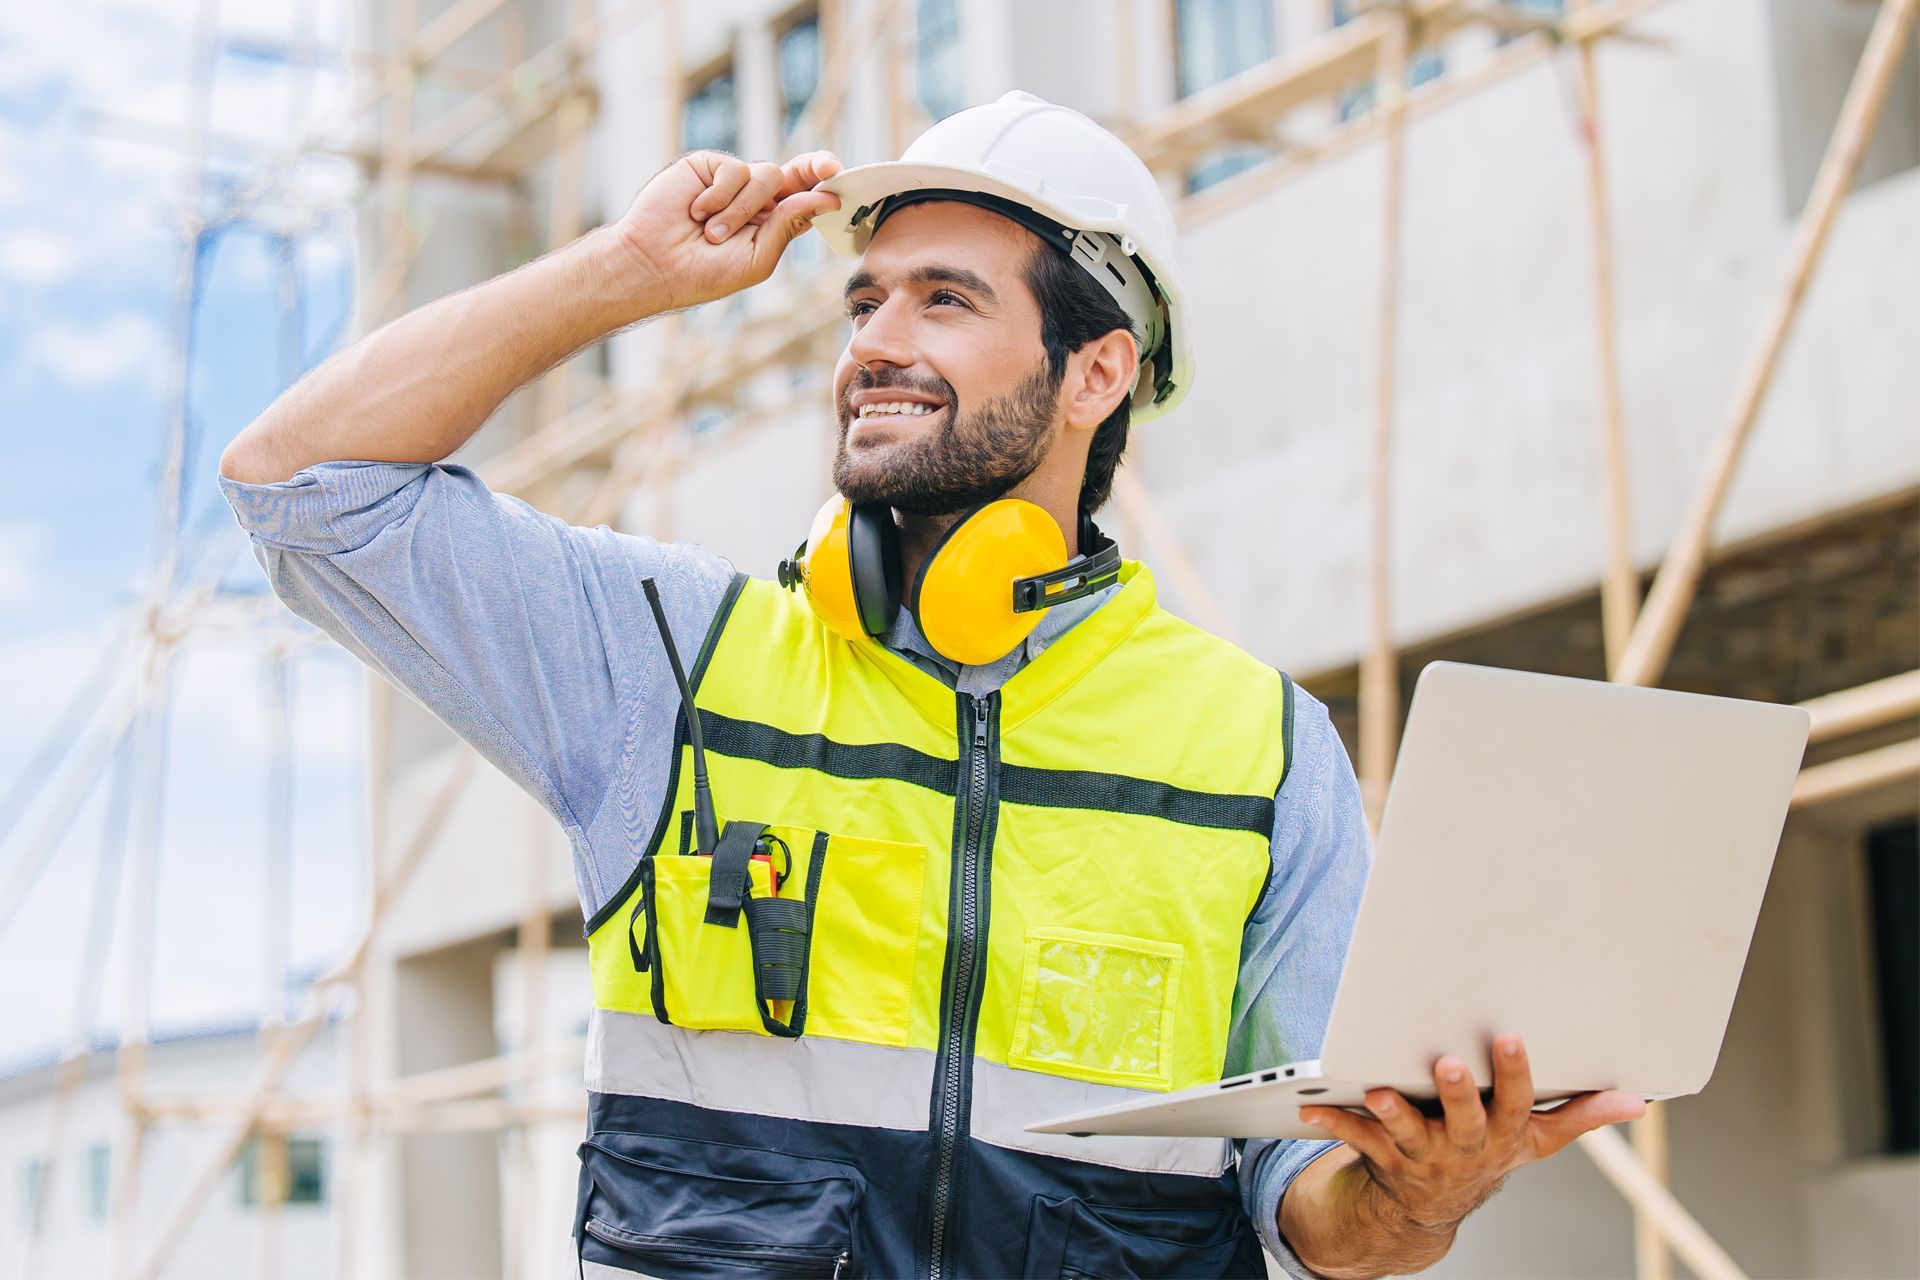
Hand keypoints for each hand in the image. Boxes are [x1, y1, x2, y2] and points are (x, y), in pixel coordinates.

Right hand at [607, 150, 842, 311]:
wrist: (654, 264)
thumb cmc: (704, 273)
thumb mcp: (758, 257)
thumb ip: (788, 225)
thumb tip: (825, 197)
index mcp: (771, 223)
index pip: (805, 198)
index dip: (824, 186)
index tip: (839, 179)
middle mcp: (755, 199)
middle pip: (796, 172)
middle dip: (814, 167)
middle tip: (827, 169)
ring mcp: (732, 181)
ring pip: (766, 176)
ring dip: (742, 209)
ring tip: (713, 233)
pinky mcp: (708, 166)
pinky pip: (734, 169)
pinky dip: (720, 196)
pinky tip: (698, 213)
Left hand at [1299, 1035, 1645, 1231]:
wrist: (1431, 1205)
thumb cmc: (1488, 1152)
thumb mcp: (1537, 1140)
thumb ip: (1580, 1116)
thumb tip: (1637, 1100)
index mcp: (1504, 1134)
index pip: (1518, 1102)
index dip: (1517, 1074)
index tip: (1513, 1038)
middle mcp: (1464, 1145)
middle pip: (1464, 1119)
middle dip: (1458, 1094)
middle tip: (1449, 1064)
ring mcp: (1422, 1154)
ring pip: (1407, 1132)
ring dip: (1393, 1111)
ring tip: (1378, 1090)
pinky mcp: (1382, 1155)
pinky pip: (1356, 1138)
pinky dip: (1333, 1120)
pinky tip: (1310, 1105)